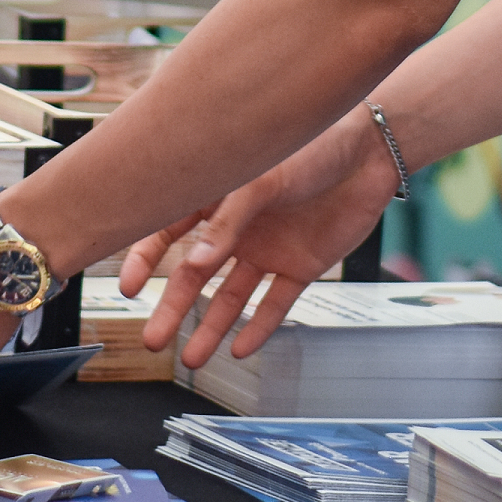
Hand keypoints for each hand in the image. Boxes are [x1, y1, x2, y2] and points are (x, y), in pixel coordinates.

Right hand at [121, 113, 403, 365]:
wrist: (371, 151)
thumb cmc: (315, 144)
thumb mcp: (262, 179)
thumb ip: (228, 222)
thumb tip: (194, 265)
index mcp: (219, 195)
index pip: (170, 232)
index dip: (146, 260)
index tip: (130, 289)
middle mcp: (239, 226)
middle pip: (196, 275)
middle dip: (174, 308)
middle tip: (153, 338)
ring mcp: (268, 248)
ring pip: (231, 296)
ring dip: (212, 327)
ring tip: (193, 357)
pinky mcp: (300, 265)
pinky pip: (274, 302)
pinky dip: (258, 326)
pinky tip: (240, 348)